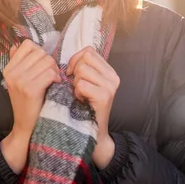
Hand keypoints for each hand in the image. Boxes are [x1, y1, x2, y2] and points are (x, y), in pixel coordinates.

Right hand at [0, 39, 60, 172]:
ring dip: (55, 69)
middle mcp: (12, 73)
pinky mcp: (30, 89)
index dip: (39, 51)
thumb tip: (16, 45)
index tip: (42, 64)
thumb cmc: (26, 100)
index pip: (27, 44)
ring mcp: (20, 81)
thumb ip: (17, 62)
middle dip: (50, 61)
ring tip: (53, 79)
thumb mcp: (18, 80)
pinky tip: (54, 84)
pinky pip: (49, 73)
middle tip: (51, 73)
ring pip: (47, 61)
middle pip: (40, 52)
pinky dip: (56, 77)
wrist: (24, 125)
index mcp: (8, 68)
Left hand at [67, 46, 119, 168]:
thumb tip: (72, 58)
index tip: (71, 73)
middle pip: (86, 58)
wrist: (94, 132)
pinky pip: (82, 84)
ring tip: (79, 93)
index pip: (89, 51)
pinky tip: (80, 100)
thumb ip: (84, 69)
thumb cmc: (85, 106)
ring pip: (82, 70)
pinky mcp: (104, 96)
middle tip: (76, 85)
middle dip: (75, 70)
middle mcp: (113, 77)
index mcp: (110, 71)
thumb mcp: (87, 84)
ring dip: (75, 82)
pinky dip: (76, 92)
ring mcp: (110, 86)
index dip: (76, 59)